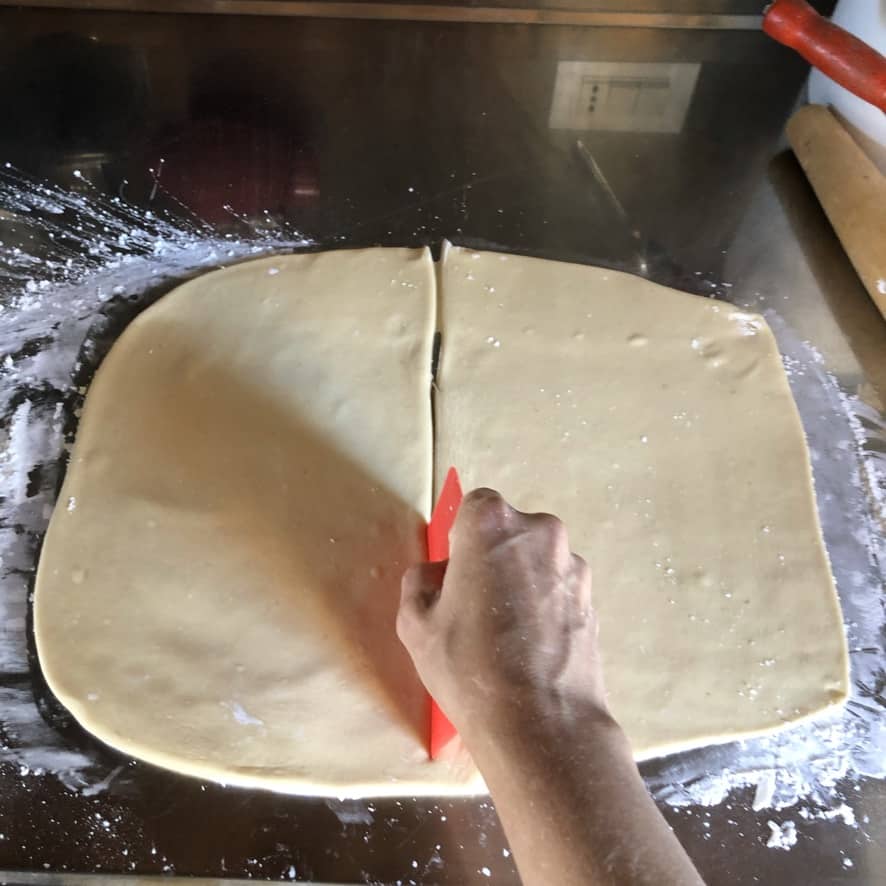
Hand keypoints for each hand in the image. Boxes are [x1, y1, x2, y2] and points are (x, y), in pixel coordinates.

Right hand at [397, 487, 607, 744]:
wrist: (541, 723)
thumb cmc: (468, 666)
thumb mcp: (416, 625)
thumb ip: (419, 584)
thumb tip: (436, 575)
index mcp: (492, 525)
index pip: (474, 507)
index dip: (462, 538)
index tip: (457, 574)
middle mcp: (540, 531)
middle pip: (509, 532)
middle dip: (493, 557)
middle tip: (478, 606)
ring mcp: (572, 564)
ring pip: (536, 560)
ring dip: (522, 581)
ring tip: (508, 635)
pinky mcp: (592, 597)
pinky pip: (558, 589)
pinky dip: (545, 606)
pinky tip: (533, 647)